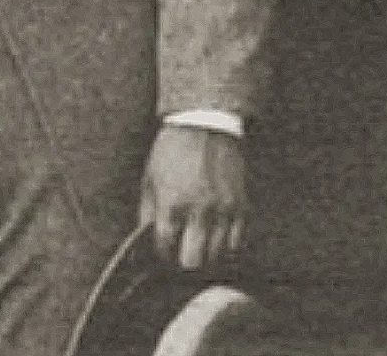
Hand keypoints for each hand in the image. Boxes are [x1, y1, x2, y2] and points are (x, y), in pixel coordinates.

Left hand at [138, 125, 245, 270]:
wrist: (205, 124)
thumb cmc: (173, 149)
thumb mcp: (149, 176)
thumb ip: (147, 211)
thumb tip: (146, 238)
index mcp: (171, 202)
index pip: (165, 248)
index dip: (161, 254)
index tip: (162, 251)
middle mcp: (198, 210)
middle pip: (192, 262)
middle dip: (182, 262)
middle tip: (179, 254)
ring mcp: (222, 210)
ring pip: (215, 257)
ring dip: (204, 256)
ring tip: (197, 246)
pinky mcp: (240, 207)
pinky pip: (235, 243)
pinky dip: (224, 246)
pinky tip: (214, 237)